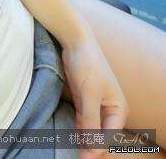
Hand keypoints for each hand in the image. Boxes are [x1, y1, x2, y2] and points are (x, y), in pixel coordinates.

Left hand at [60, 31, 129, 158]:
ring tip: (73, 151)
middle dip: (91, 146)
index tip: (84, 157)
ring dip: (83, 140)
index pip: (109, 137)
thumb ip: (89, 120)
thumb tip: (91, 147)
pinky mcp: (84, 101)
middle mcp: (110, 110)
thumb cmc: (87, 65)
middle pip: (101, 136)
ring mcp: (97, 106)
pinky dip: (78, 130)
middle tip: (78, 156)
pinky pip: (82, 122)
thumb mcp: (88, 94)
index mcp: (119, 109)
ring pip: (91, 130)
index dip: (97, 148)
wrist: (75, 42)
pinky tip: (70, 137)